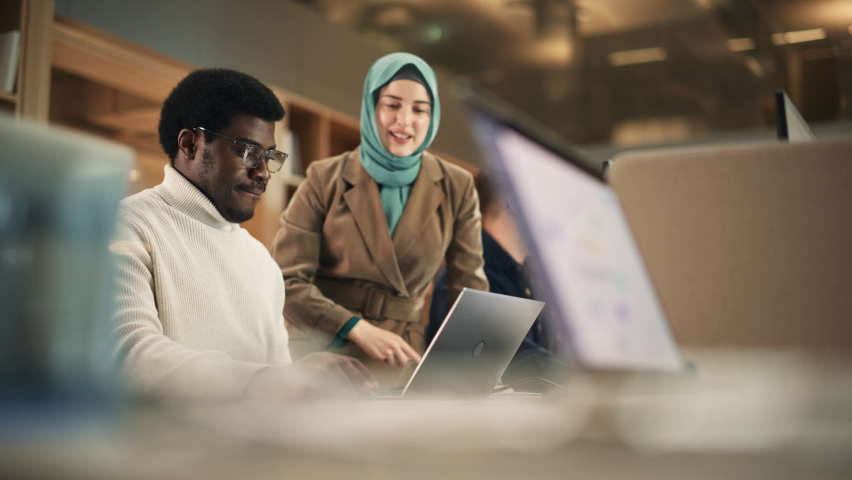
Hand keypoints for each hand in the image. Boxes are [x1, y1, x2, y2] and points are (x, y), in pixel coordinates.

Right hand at [247, 353, 377, 400]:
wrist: (271, 385)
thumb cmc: (297, 387)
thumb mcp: (320, 384)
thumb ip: (335, 385)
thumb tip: (357, 393)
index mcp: (325, 358)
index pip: (349, 361)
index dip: (363, 373)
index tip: (373, 385)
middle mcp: (320, 357)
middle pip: (346, 363)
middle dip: (359, 378)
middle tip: (368, 390)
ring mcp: (312, 362)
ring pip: (336, 371)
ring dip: (347, 385)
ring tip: (353, 398)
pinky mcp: (306, 370)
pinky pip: (324, 379)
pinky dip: (333, 388)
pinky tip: (337, 397)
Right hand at [346, 320, 421, 366]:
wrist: (365, 333)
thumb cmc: (378, 335)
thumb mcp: (391, 337)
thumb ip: (398, 345)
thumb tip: (405, 355)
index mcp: (398, 340)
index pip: (409, 350)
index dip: (415, 357)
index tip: (419, 361)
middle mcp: (394, 346)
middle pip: (403, 361)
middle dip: (402, 363)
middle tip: (400, 363)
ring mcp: (387, 352)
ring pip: (393, 363)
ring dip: (390, 361)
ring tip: (384, 353)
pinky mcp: (380, 357)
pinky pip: (384, 363)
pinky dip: (382, 360)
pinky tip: (378, 352)